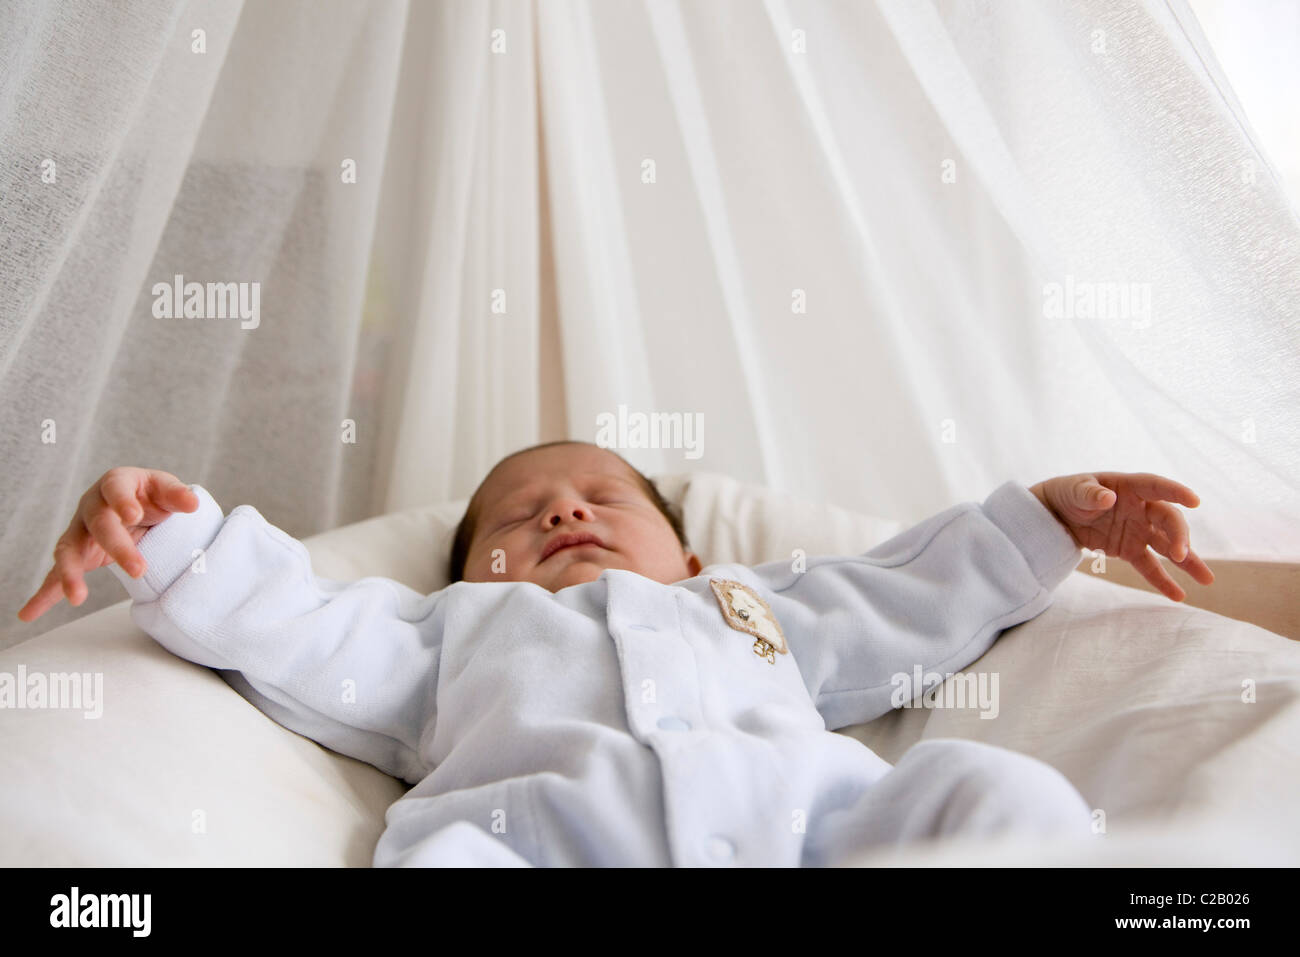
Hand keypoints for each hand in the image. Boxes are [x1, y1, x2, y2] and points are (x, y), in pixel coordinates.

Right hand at [17, 467, 198, 622]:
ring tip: (77, 598)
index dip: (122, 501)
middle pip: (99, 525)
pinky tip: (28, 614)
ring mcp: (80, 531)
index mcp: (115, 484)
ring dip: (71, 573)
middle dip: (117, 546)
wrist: (137, 504)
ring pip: (69, 550)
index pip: (116, 489)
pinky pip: (56, 574)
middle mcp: (92, 506)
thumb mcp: (165, 489)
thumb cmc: (151, 495)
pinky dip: (44, 594)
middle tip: (139, 570)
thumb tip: (192, 503)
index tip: (132, 515)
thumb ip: (177, 495)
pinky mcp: (77, 554)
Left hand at [1030, 471, 1214, 601]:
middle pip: (1168, 520)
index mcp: (1130, 487)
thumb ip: (1090, 494)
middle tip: (1181, 554)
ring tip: (1207, 580)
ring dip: (1187, 561)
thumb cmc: (1070, 493)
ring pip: (1168, 546)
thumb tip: (1108, 498)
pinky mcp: (1130, 550)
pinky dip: (1162, 581)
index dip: (1176, 491)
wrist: (1058, 514)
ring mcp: (1138, 530)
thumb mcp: (1074, 490)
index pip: (1157, 486)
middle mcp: (1142, 509)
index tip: (1195, 501)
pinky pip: (1149, 566)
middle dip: (1179, 536)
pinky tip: (1179, 596)